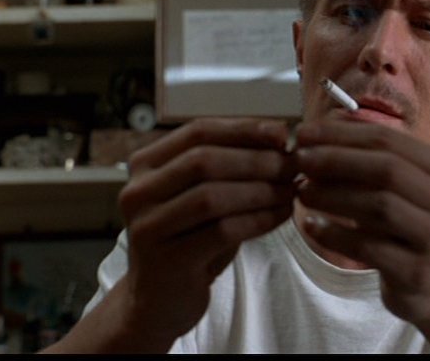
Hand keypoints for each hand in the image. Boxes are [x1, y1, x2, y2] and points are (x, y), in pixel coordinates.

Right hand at [117, 118, 296, 346]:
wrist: (160, 301)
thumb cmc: (191, 237)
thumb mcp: (203, 193)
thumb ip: (229, 165)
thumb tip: (279, 137)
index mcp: (145, 165)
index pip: (197, 131)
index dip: (242, 129)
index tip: (281, 132)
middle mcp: (137, 192)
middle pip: (204, 161)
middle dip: (256, 160)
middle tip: (292, 165)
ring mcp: (147, 227)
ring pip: (211, 196)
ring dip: (260, 190)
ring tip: (290, 190)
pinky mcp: (164, 260)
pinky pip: (221, 231)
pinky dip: (258, 220)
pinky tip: (281, 215)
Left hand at [293, 120, 429, 327]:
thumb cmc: (414, 227)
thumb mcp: (406, 188)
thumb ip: (374, 158)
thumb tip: (326, 127)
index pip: (388, 140)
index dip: (341, 134)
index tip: (303, 133)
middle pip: (386, 169)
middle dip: (335, 160)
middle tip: (298, 160)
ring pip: (378, 206)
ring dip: (332, 196)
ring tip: (301, 192)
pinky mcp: (416, 271)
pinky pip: (368, 247)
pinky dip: (334, 235)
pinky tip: (312, 227)